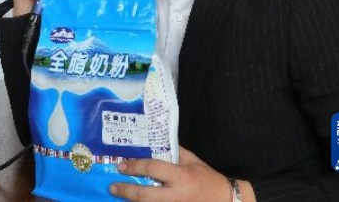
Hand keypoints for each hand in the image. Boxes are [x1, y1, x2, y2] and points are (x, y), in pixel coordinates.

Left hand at [110, 147, 255, 201]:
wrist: (226, 201)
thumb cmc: (208, 178)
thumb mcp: (192, 160)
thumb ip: (174, 152)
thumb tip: (155, 142)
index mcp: (180, 176)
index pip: (152, 169)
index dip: (134, 166)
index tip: (121, 166)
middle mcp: (176, 195)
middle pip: (144, 195)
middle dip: (126, 191)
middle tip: (112, 186)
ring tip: (118, 196)